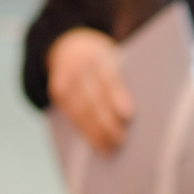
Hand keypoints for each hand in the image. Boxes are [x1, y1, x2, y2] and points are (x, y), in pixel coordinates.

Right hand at [47, 27, 132, 151]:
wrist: (71, 45)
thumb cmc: (105, 59)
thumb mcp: (115, 57)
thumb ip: (124, 77)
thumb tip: (137, 114)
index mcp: (99, 54)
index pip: (108, 76)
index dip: (117, 95)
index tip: (128, 114)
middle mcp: (79, 65)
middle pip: (92, 97)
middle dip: (106, 122)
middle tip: (120, 140)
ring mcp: (65, 79)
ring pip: (78, 110)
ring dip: (93, 132)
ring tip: (108, 149)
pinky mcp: (56, 92)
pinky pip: (70, 114)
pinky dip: (82, 130)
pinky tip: (93, 142)